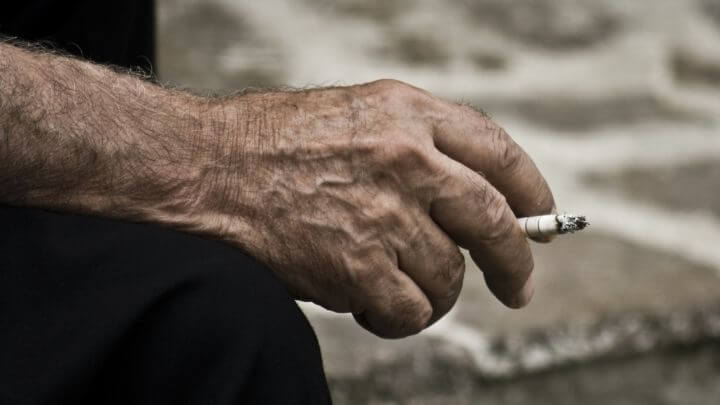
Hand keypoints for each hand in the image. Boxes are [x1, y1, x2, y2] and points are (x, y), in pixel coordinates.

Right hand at [192, 80, 554, 337]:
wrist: (208, 170)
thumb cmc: (275, 145)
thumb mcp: (358, 114)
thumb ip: (419, 145)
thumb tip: (474, 197)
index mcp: (410, 114)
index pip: (499, 154)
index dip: (531, 193)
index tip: (540, 223)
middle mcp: (407, 159)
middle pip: (494, 222)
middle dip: (515, 263)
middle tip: (518, 287)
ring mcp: (384, 214)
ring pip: (448, 278)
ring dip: (432, 293)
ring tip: (395, 286)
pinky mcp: (357, 266)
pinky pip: (409, 310)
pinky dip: (398, 318)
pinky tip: (370, 306)